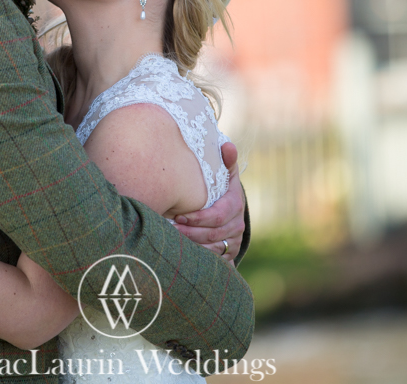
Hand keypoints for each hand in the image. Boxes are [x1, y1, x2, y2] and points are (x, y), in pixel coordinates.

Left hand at [174, 141, 244, 263]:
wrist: (231, 209)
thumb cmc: (222, 187)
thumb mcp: (226, 172)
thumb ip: (226, 159)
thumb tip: (227, 145)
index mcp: (235, 206)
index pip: (217, 216)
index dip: (198, 218)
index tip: (178, 216)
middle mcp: (237, 226)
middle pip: (211, 234)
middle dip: (189, 233)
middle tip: (169, 229)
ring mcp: (233, 242)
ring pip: (211, 250)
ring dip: (191, 247)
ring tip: (171, 241)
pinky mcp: (228, 255)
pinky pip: (213, 262)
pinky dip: (198, 259)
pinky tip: (181, 255)